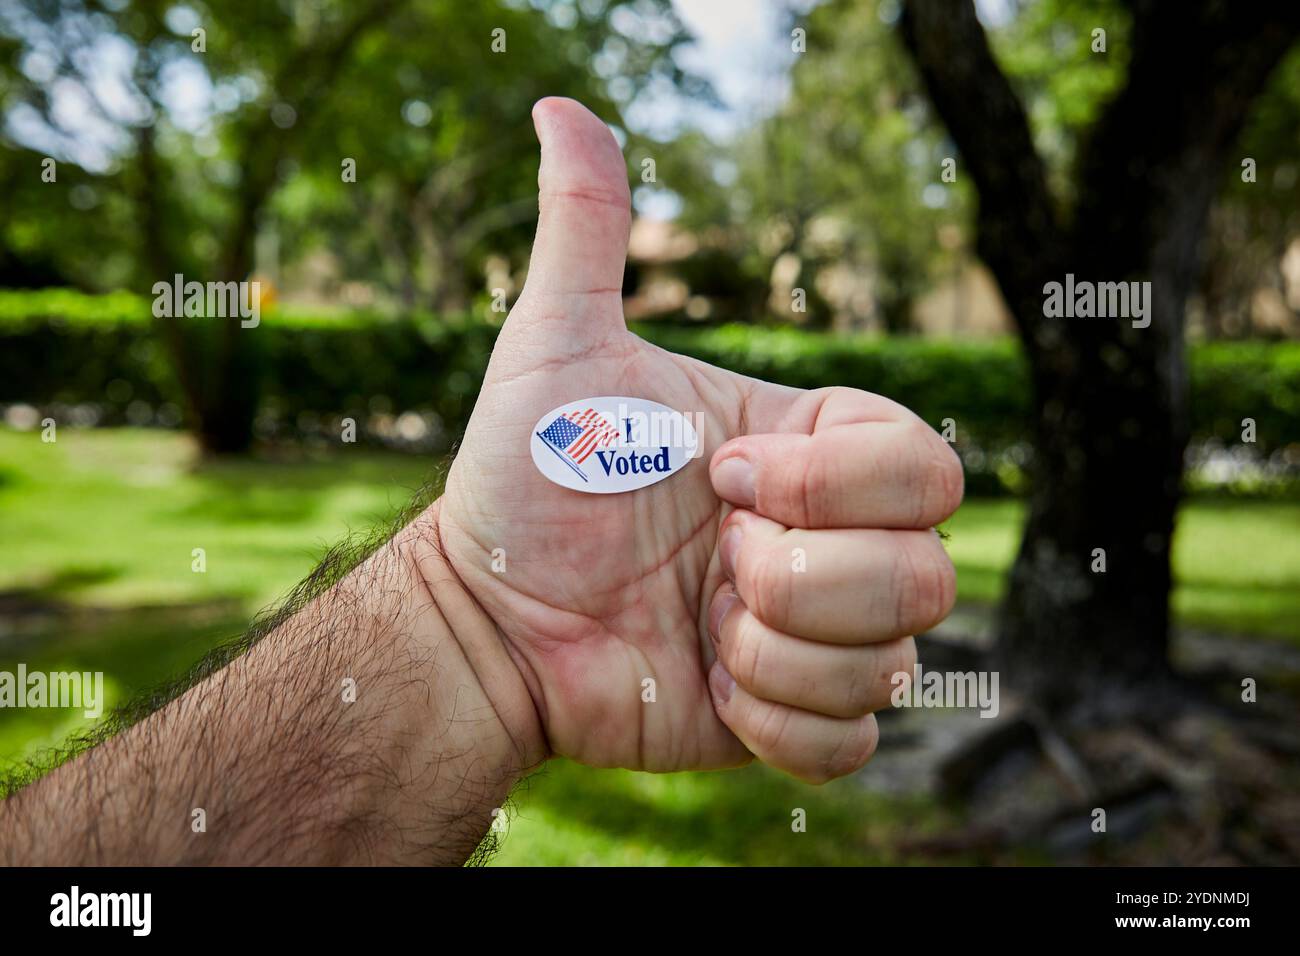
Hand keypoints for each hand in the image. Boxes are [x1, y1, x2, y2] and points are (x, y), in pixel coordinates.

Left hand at [433, 97, 962, 783]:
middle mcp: (831, 539)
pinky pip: (857, 738)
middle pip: (930, 569)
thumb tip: (560, 106)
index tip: (718, 479)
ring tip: (695, 624)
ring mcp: (818, 633)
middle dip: (801, 577)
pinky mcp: (793, 717)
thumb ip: (586, 231)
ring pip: (897, 659)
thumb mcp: (555, 346)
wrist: (487, 619)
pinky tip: (706, 686)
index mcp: (811, 450)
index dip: (831, 481)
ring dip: (775, 648)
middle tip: (706, 561)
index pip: (926, 464)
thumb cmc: (522, 483)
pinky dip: (778, 721)